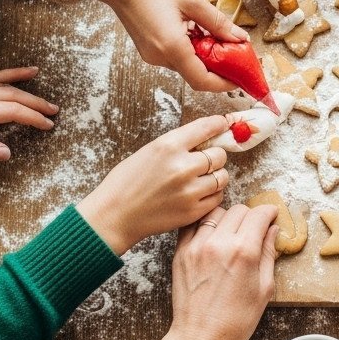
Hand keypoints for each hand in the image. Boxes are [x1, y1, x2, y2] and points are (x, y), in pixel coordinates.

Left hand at [0, 68, 57, 162]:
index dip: (33, 118)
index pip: (12, 111)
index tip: (47, 125)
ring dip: (30, 91)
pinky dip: (13, 73)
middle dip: (37, 105)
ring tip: (46, 99)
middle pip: (14, 96)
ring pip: (7, 85)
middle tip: (54, 113)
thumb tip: (8, 153)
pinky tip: (27, 71)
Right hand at [73, 0, 247, 91]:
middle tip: (238, 53)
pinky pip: (176, 57)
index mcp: (171, 47)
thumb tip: (240, 38)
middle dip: (220, 68)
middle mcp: (160, 57)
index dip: (225, 84)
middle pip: (196, 75)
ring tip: (220, 37)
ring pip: (187, 65)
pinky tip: (199, 31)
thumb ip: (218, 22)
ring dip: (206, 57)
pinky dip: (192, 50)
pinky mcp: (149, 49)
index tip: (242, 78)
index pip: (202, 81)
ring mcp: (152, 55)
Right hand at [75, 116, 231, 255]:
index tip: (223, 124)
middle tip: (205, 161)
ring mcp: (189, 191)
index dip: (219, 124)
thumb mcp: (149, 151)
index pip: (206, 127)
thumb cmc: (126, 182)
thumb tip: (206, 139)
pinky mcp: (192, 211)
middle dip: (214, 156)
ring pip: (222, 177)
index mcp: (168, 146)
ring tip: (201, 179)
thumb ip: (178, 144)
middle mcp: (182, 167)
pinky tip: (198, 194)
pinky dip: (212, 194)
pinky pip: (217, 197)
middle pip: (219, 155)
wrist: (115, 215)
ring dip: (215, 176)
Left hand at [154, 203, 277, 339]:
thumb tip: (272, 231)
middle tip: (254, 228)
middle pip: (238, 210)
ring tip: (232, 231)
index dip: (269, 212)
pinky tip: (212, 236)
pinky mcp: (181, 253)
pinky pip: (193, 225)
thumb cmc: (236, 321)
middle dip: (250, 215)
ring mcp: (196, 246)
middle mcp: (219, 243)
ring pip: (214, 213)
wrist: (200, 338)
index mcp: (244, 252)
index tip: (271, 216)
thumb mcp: (264, 289)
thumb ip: (269, 254)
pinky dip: (204, 224)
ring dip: (227, 217)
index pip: (258, 214)